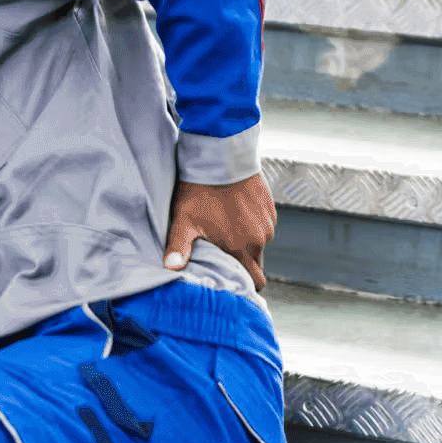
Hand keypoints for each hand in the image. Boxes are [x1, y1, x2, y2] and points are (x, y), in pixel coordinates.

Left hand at [164, 173, 275, 290]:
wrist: (221, 158)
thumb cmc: (200, 190)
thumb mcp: (184, 220)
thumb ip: (178, 247)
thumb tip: (171, 267)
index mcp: (241, 247)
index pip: (254, 280)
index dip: (244, 284)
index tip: (232, 280)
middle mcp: (259, 238)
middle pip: (256, 264)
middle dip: (243, 265)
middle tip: (224, 254)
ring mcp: (267, 223)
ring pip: (259, 244)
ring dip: (247, 243)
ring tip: (227, 230)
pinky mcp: (270, 209)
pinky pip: (263, 226)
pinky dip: (252, 226)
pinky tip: (236, 215)